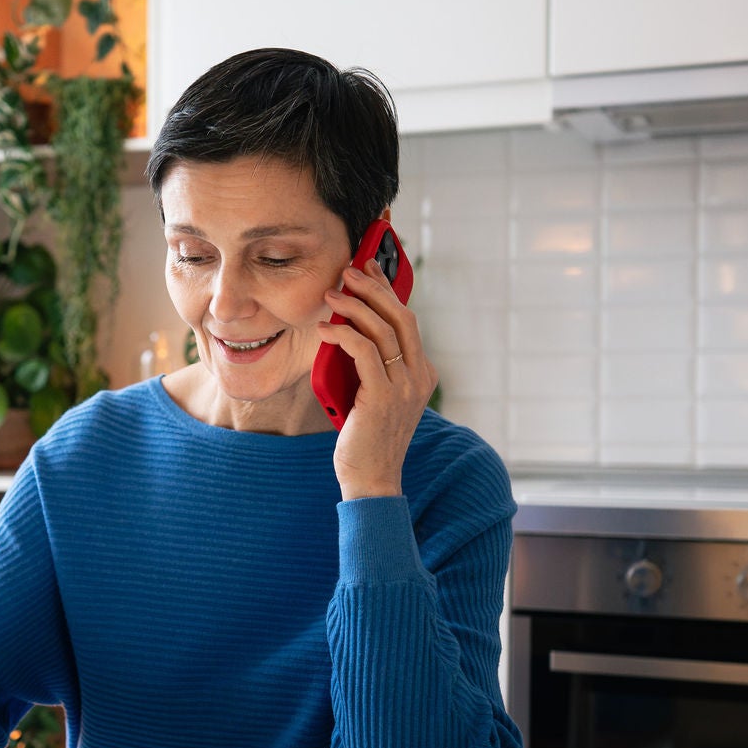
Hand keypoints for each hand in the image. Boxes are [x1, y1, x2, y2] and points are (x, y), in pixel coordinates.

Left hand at [317, 258, 436, 499]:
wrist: (372, 479)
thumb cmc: (366, 438)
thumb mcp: (374, 394)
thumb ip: (372, 366)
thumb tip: (348, 330)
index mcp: (422, 373)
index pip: (407, 321)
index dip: (388, 290)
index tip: (368, 269)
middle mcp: (419, 376)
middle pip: (401, 316)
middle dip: (374, 288)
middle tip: (348, 271)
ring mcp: (404, 387)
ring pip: (383, 330)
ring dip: (354, 306)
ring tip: (330, 296)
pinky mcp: (382, 397)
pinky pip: (363, 352)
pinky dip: (343, 335)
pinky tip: (325, 330)